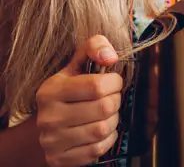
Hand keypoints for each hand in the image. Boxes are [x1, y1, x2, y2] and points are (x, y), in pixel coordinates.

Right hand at [35, 35, 122, 166]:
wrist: (48, 126)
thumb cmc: (69, 91)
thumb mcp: (76, 65)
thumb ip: (94, 47)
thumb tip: (110, 56)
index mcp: (51, 90)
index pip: (98, 86)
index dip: (115, 82)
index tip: (112, 82)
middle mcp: (48, 117)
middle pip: (104, 108)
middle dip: (115, 101)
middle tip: (110, 99)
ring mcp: (52, 140)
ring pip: (103, 129)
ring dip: (113, 120)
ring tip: (105, 114)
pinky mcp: (59, 159)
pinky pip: (98, 148)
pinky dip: (107, 138)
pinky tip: (100, 130)